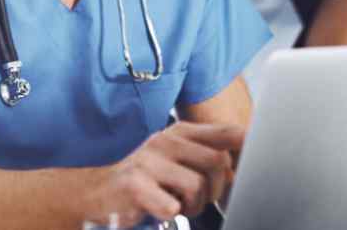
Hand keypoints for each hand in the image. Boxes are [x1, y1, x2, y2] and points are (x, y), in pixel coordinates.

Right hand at [83, 122, 244, 225]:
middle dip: (216, 189)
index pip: (227, 133)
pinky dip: (170, 214)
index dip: (246, 150)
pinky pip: (172, 207)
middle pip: (217, 162)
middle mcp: (165, 140)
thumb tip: (247, 159)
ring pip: (197, 187)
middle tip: (200, 199)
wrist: (96, 193)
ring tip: (178, 205)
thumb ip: (207, 155)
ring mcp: (148, 161)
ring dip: (193, 206)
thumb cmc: (145, 180)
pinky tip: (158, 209)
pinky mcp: (135, 185)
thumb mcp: (176, 159)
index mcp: (180, 132)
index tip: (250, 167)